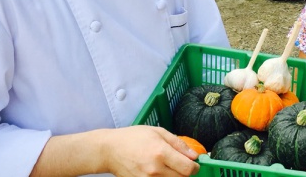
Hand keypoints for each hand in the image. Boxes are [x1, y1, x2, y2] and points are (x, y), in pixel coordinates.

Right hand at [30, 125, 199, 176]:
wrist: (109, 150)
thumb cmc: (133, 137)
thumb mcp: (158, 132)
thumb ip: (178, 144)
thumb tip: (194, 155)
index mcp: (161, 152)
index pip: (187, 168)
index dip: (195, 167)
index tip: (194, 164)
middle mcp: (155, 169)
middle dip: (185, 172)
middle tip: (181, 163)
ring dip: (174, 176)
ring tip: (168, 165)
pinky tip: (159, 170)